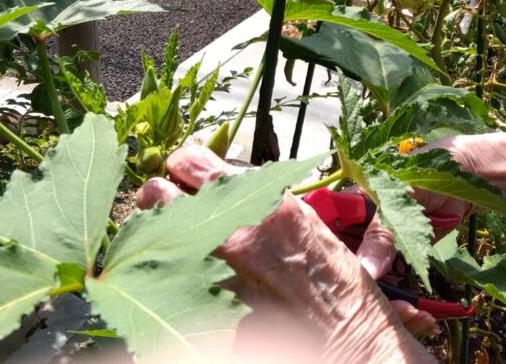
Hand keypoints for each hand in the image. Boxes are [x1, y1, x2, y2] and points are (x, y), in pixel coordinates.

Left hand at [136, 145, 436, 362]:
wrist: (349, 344)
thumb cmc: (337, 287)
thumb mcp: (307, 224)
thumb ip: (265, 201)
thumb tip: (232, 186)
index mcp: (263, 203)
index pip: (190, 161)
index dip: (183, 165)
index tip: (185, 173)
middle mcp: (234, 234)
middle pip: (157, 194)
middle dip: (160, 198)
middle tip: (171, 207)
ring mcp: (215, 275)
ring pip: (156, 239)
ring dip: (163, 239)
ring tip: (179, 248)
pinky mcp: (207, 311)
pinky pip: (173, 286)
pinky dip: (177, 283)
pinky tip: (193, 288)